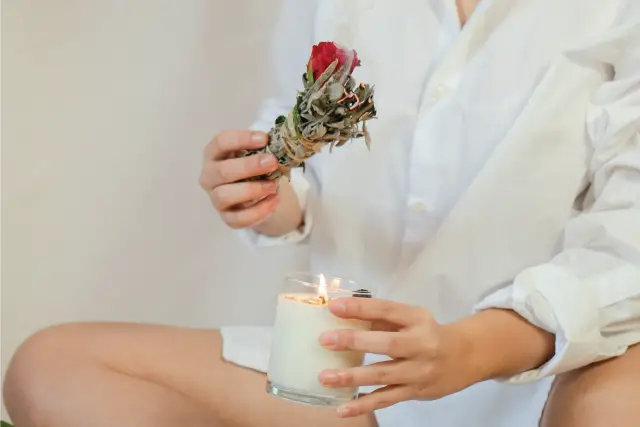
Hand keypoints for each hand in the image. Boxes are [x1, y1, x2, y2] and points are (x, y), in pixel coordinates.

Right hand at [199, 130, 279, 228]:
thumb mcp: (256, 154)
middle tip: (273, 162)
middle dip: (250, 166)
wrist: (255, 194)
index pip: (221, 142)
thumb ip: (264, 150)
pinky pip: (239, 219)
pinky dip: (259, 211)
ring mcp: (215, 198)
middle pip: (223, 171)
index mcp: (214, 154)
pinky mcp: (226, 217)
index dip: (242, 139)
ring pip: (225, 196)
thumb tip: (281, 146)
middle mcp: (209, 176)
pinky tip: (275, 201)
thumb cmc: (252, 167)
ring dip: (252, 190)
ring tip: (273, 185)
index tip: (264, 139)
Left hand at [317, 298, 480, 417]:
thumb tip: (344, 314)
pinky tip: (343, 409)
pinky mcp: (415, 392)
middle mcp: (421, 344)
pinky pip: (387, 399)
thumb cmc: (428, 332)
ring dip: (353, 377)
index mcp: (417, 319)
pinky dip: (364, 405)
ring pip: (384, 375)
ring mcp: (418, 371)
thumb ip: (382, 318)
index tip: (334, 306)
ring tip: (326, 377)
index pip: (387, 310)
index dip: (361, 308)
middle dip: (355, 342)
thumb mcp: (412, 317)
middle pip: (387, 344)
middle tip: (325, 340)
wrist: (466, 357)